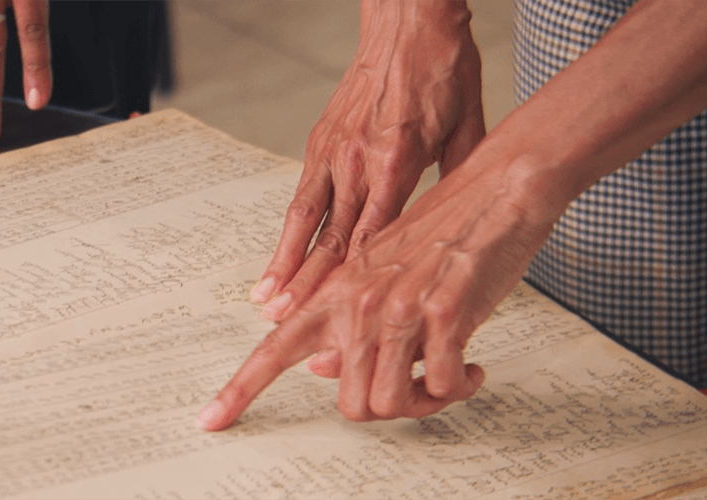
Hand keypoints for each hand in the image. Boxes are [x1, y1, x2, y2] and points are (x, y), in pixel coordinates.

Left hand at [201, 157, 558, 429]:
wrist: (496, 193)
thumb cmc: (445, 233)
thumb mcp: (381, 276)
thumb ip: (346, 322)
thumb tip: (318, 368)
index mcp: (336, 293)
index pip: (272, 349)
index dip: (239, 390)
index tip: (210, 420)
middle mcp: (357, 303)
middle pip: (351, 402)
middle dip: (390, 410)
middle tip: (420, 392)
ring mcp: (397, 309)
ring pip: (392, 403)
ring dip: (427, 403)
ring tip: (448, 377)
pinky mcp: (442, 314)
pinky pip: (442, 386)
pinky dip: (459, 386)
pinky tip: (471, 365)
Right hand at [250, 0, 485, 321]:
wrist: (410, 21)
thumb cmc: (444, 68)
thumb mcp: (469, 126)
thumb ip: (459, 179)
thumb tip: (460, 226)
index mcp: (398, 156)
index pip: (374, 231)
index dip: (356, 277)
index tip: (343, 311)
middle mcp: (358, 156)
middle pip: (331, 233)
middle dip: (307, 282)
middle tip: (284, 320)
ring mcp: (334, 149)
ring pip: (306, 218)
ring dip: (285, 263)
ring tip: (265, 299)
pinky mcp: (321, 140)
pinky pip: (303, 195)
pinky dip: (289, 232)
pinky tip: (279, 257)